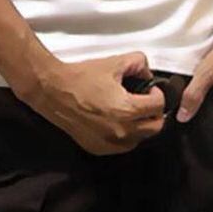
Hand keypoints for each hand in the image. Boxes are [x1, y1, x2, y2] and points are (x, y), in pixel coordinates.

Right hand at [17, 51, 166, 155]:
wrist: (53, 90)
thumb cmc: (81, 77)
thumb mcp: (114, 63)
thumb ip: (138, 63)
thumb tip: (147, 73)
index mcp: (127, 110)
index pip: (158, 107)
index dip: (158, 94)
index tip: (151, 89)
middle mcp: (121, 132)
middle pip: (155, 127)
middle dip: (154, 112)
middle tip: (145, 100)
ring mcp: (109, 143)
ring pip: (140, 139)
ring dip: (141, 125)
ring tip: (129, 110)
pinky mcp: (97, 148)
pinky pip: (121, 146)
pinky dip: (124, 134)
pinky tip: (115, 119)